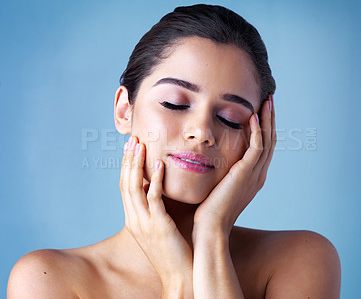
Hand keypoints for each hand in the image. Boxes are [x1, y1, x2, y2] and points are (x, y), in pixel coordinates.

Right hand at [119, 136, 192, 288]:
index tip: (130, 147)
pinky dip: (155, 179)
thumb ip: (157, 209)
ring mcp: (144, 223)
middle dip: (127, 160)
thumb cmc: (174, 251)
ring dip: (136, 164)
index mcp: (134, 219)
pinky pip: (154, 198)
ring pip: (134, 188)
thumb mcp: (160, 228)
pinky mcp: (158, 226)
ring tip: (140, 145)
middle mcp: (135, 220)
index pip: (125, 187)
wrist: (179, 277)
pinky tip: (159, 164)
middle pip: (125, 183)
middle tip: (132, 139)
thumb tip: (161, 189)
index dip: (126, 166)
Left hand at [193, 96, 276, 235]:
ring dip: (267, 119)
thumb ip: (223, 173)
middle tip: (270, 100)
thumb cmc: (210, 210)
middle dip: (270, 119)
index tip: (261, 111)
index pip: (264, 147)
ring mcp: (255, 174)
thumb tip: (214, 161)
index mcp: (254, 177)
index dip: (265, 128)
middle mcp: (259, 174)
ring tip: (266, 101)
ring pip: (267, 141)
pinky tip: (253, 116)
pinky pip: (256, 147)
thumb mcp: (219, 187)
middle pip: (270, 141)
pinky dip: (257, 131)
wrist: (210, 227)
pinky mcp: (246, 173)